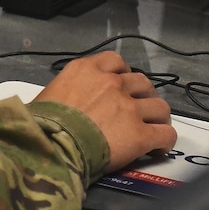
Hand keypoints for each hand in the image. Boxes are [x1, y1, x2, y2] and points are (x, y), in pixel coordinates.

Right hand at [34, 50, 176, 170]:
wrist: (51, 143)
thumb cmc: (42, 120)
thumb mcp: (51, 91)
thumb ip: (70, 88)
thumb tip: (72, 101)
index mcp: (87, 69)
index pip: (116, 61)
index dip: (122, 74)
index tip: (119, 87)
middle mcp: (112, 83)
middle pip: (142, 83)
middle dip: (143, 95)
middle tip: (138, 109)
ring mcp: (129, 108)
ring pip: (160, 107)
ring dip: (158, 117)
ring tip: (153, 128)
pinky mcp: (141, 134)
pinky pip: (166, 134)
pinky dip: (164, 140)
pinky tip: (157, 148)